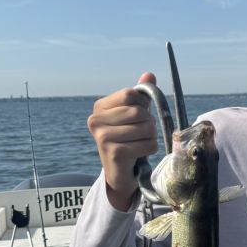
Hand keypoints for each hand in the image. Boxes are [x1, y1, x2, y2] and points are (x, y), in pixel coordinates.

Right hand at [87, 72, 158, 209]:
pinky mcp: (114, 153)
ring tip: (140, 142)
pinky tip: (139, 152)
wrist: (119, 171)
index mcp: (99, 107)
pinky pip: (147, 144)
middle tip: (141, 133)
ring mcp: (102, 137)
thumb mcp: (133, 114)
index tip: (139, 115)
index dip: (142, 104)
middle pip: (139, 112)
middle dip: (148, 122)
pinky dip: (150, 148)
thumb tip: (149, 74)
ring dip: (150, 136)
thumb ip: (140, 95)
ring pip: (146, 128)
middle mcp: (96, 120)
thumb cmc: (128, 138)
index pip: (130, 94)